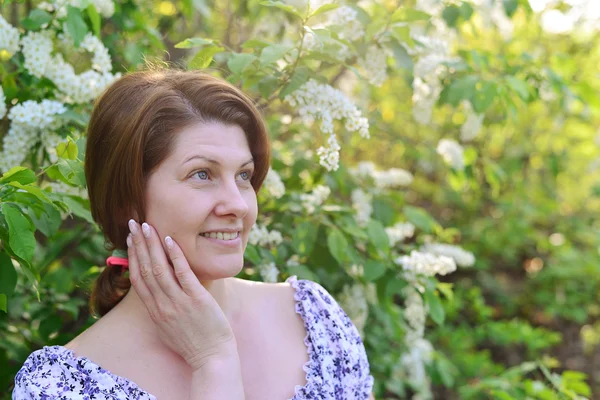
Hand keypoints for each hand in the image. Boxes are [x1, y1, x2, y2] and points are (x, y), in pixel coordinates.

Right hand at [126, 219, 237, 370]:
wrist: (211, 358)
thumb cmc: (193, 342)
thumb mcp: (167, 328)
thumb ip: (160, 310)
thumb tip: (155, 294)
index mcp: (154, 311)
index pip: (137, 279)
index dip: (131, 257)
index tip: (129, 240)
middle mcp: (162, 305)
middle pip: (144, 269)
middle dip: (137, 245)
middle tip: (132, 224)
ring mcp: (178, 302)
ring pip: (159, 269)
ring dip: (151, 245)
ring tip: (146, 226)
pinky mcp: (196, 299)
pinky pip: (183, 274)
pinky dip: (175, 255)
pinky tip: (170, 239)